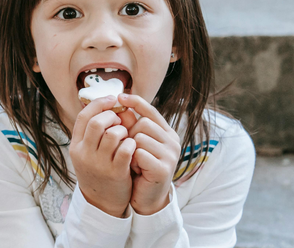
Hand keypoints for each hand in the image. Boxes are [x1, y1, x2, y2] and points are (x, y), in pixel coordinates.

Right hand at [69, 96, 136, 216]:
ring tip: (126, 135)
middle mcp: (84, 153)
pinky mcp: (115, 172)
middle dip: (112, 116)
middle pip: (96, 123)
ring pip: (113, 134)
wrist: (101, 201)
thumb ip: (92, 133)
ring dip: (123, 130)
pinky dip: (131, 143)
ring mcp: (99, 163)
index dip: (98, 104)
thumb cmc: (98, 170)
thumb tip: (108, 105)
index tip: (112, 100)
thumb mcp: (87, 152)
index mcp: (76, 146)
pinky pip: (126, 149)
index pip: (83, 117)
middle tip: (119, 120)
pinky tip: (132, 146)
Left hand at [117, 94, 180, 214]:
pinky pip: (138, 154)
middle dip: (129, 135)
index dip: (136, 102)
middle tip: (130, 151)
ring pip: (139, 138)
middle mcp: (172, 141)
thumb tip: (121, 107)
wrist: (147, 197)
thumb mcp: (136, 145)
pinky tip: (136, 170)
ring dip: (130, 150)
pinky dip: (132, 161)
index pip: (151, 111)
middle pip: (142, 123)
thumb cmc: (140, 168)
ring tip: (133, 161)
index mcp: (167, 133)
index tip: (121, 96)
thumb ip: (131, 127)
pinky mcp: (164, 168)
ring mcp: (170, 154)